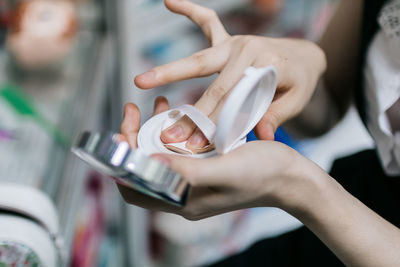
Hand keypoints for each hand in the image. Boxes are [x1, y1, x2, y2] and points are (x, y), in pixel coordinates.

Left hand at [118, 101, 319, 219]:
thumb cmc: (263, 174)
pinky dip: (172, 129)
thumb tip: (148, 164)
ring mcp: (194, 179)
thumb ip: (187, 171)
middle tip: (133, 109)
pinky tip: (177, 110)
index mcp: (184, 200)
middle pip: (144, 168)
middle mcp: (184, 192)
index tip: (119, 134)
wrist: (291, 176)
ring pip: (160, 155)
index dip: (121, 162)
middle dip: (134, 138)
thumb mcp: (225, 171)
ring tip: (156, 103)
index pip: (136, 187)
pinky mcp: (205, 167)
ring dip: (152, 130)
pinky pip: (179, 149)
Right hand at [134, 0, 325, 150]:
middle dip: (190, 110)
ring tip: (141, 81)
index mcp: (266, 65)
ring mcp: (236, 42)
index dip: (215, 123)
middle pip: (213, 83)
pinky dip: (189, 11)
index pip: (235, 100)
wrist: (303, 56)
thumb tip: (261, 135)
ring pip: (199, 58)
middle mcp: (247, 50)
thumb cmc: (299, 81)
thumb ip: (277, 114)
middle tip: (168, 128)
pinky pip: (207, 22)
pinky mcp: (228, 39)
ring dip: (170, 71)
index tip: (196, 143)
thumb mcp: (297, 100)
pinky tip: (169, 2)